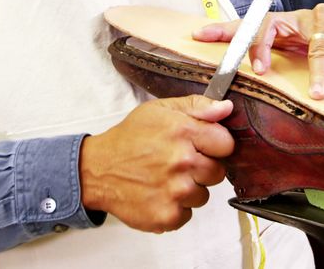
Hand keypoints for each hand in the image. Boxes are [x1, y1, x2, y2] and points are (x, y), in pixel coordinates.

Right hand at [78, 95, 233, 232]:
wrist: (97, 170)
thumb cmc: (129, 139)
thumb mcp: (160, 110)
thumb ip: (197, 106)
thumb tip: (226, 108)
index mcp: (183, 132)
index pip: (226, 144)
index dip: (216, 145)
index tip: (202, 146)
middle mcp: (182, 162)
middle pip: (218, 173)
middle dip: (202, 168)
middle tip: (178, 163)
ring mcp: (175, 192)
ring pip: (203, 195)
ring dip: (189, 190)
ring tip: (165, 178)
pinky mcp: (167, 216)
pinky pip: (187, 214)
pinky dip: (175, 208)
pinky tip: (158, 194)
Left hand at [192, 3, 323, 100]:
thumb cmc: (316, 40)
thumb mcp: (287, 46)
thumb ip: (259, 53)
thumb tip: (216, 65)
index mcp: (282, 21)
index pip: (252, 24)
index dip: (236, 36)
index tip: (224, 51)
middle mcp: (301, 16)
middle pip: (278, 29)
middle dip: (266, 50)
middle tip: (261, 73)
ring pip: (319, 45)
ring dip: (319, 72)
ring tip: (317, 95)